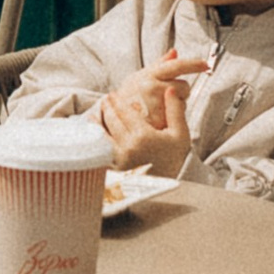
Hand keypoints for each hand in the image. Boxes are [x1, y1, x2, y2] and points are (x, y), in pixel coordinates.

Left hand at [101, 57, 202, 175]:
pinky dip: (96, 139)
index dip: (118, 101)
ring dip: (98, 122)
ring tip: (95, 113)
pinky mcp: (114, 169)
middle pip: (112, 121)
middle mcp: (129, 147)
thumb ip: (174, 110)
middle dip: (107, 107)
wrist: (172, 185)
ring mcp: (119, 159)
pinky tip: (93, 133)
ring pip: (103, 134)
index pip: (125, 112)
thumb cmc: (176, 158)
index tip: (113, 93)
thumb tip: (170, 88)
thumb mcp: (180, 133)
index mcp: (144, 136)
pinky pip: (101, 150)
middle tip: (105, 99)